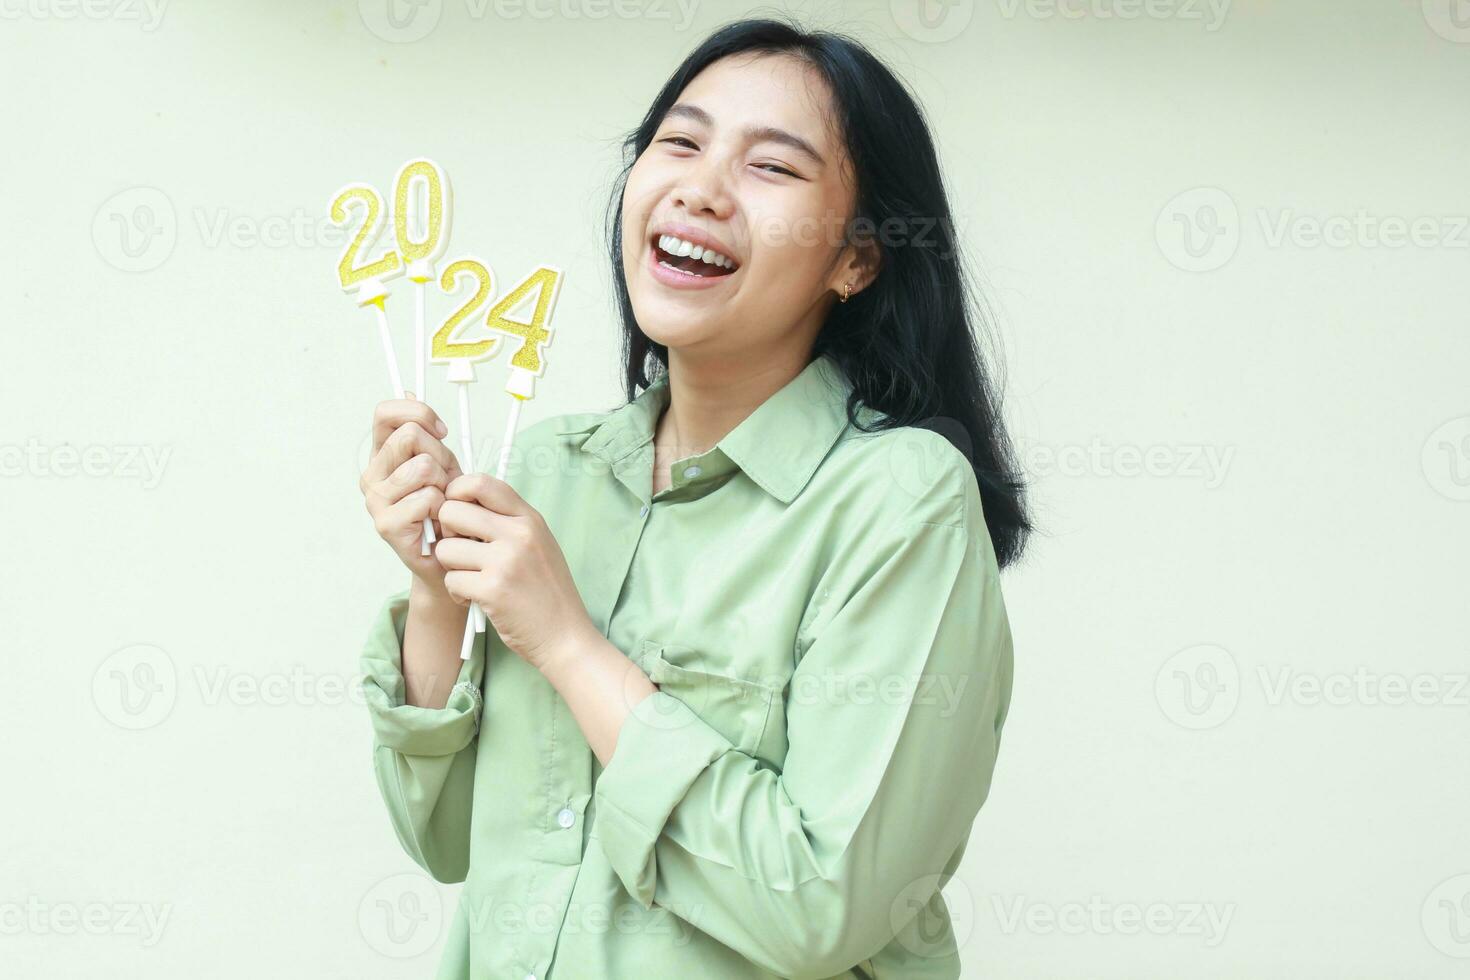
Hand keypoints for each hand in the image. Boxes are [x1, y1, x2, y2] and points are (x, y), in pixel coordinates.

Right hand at [360, 396, 462, 592]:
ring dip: (444, 484)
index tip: (441, 432)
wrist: (451, 557)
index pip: (386, 412)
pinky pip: (428, 498)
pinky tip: (440, 524)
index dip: (418, 412)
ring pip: (422, 467)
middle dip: (441, 455)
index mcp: (382, 455)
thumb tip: (407, 388)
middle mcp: (371, 475)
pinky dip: (444, 510)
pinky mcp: (386, 525)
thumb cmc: (448, 508)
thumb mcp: (442, 462)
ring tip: (443, 504)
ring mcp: (375, 501)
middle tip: (446, 481)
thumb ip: (424, 432)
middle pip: (410, 436)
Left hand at [434, 473, 596, 670]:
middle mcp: (519, 533)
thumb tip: (461, 504)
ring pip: (445, 549)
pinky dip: (457, 593)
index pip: (480, 482)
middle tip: (462, 553)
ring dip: (451, 568)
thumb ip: (507, 522)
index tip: (458, 515)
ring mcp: (506, 561)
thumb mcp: (538, 544)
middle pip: (451, 511)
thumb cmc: (547, 592)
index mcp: (529, 518)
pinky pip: (450, 580)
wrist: (566, 636)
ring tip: (471, 580)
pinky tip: (474, 599)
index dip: (456, 493)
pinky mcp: (492, 590)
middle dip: (447, 534)